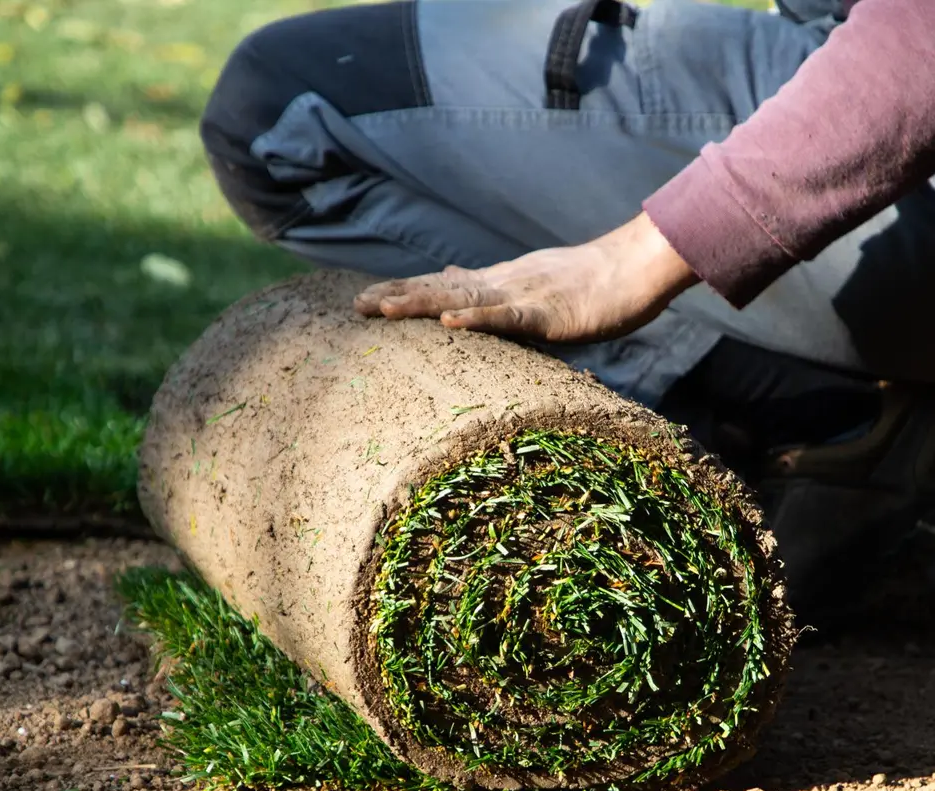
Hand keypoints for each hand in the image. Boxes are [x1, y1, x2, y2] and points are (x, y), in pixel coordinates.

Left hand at [354, 213, 698, 342]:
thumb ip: (491, 285)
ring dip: (425, 305)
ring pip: (466, 301)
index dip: (405, 291)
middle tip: (357, 307)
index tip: (367, 299)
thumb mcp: (532, 282)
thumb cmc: (590, 281)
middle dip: (399, 298)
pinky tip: (450, 322)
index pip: (443, 286)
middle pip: (443, 290)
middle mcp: (503, 284)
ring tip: (386, 310)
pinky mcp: (548, 314)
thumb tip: (451, 275)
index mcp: (499, 282)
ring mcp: (524, 296)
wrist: (635, 267)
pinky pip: (510, 318)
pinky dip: (479, 319)